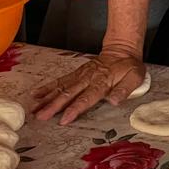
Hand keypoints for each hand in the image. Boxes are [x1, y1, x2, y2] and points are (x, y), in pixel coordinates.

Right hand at [31, 49, 146, 124]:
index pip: (86, 98)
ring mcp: (80, 75)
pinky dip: (48, 87)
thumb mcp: (134, 77)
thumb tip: (114, 101)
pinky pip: (60, 80)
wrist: (122, 49)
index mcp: (101, 82)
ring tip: (34, 109)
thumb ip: (124, 89)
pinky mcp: (76, 73)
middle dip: (54, 106)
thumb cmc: (129, 66)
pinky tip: (37, 94)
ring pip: (61, 87)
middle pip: (68, 93)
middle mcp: (88, 79)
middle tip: (41, 116)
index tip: (64, 119)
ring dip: (47, 98)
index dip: (75, 109)